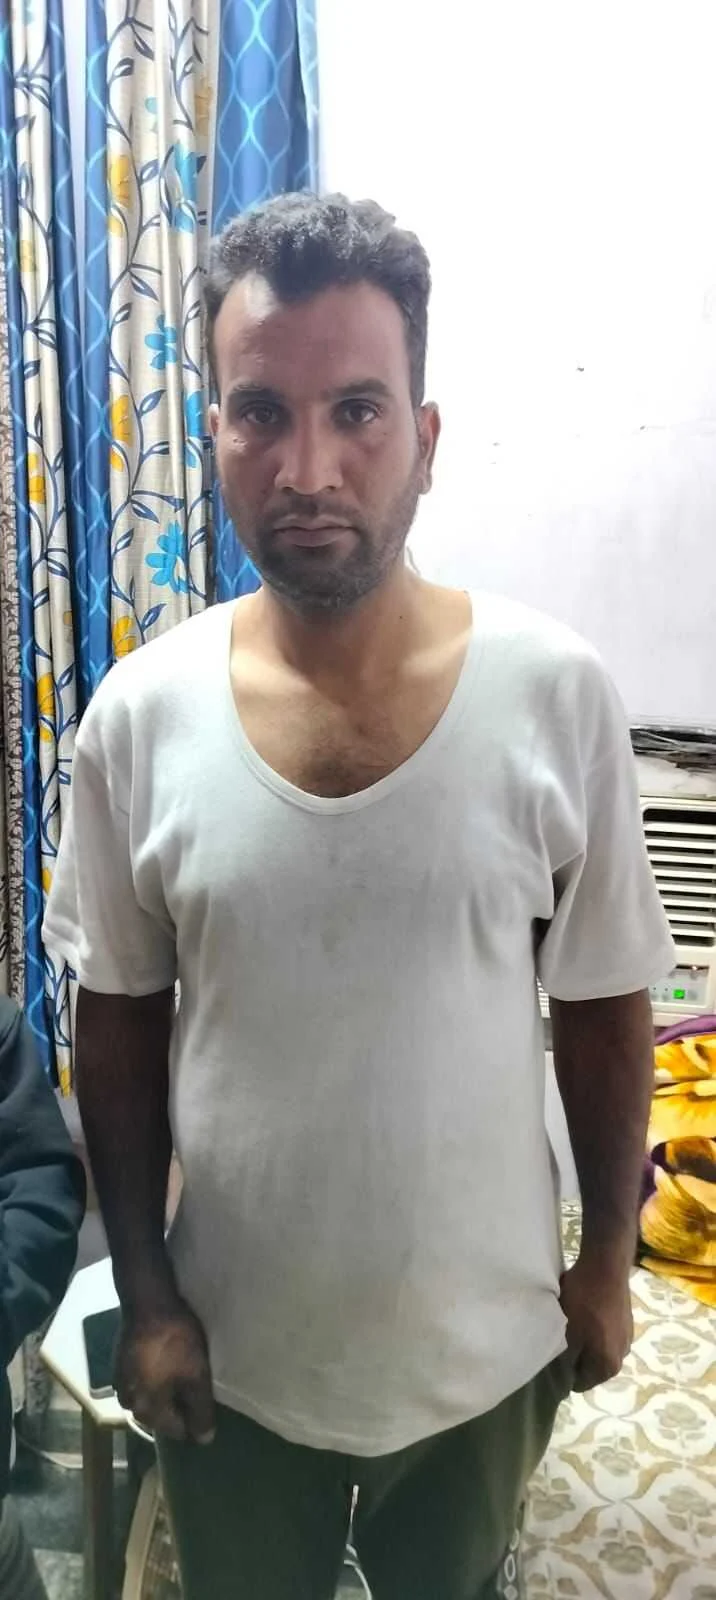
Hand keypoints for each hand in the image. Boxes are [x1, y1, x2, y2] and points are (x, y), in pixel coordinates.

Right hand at [115, 1297, 215, 1443]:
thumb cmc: (175, 1342)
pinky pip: (142, 1381)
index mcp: (147, 1412)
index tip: (205, 1396)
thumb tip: (204, 1441)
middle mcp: (129, 1404)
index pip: (178, 1431)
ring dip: (166, 1389)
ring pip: (151, 1397)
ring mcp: (120, 1384)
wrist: (147, 1302)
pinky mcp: (119, 1364)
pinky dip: (153, 1376)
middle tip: (195, 1380)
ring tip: (181, 1368)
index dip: (196, 1418)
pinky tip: (164, 1359)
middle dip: (179, 1403)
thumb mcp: (196, 1377)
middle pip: (162, 1415)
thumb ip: (201, 1413)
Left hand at [559, 1256, 632, 1391]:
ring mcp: (627, 1337)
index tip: (554, 1356)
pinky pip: (607, 1333)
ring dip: (587, 1341)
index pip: (582, 1383)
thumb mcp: (568, 1334)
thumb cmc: (584, 1301)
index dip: (565, 1373)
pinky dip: (596, 1328)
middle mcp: (622, 1356)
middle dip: (577, 1357)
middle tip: (562, 1339)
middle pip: (593, 1367)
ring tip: (572, 1323)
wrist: (606, 1265)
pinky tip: (586, 1312)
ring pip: (600, 1349)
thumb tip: (567, 1370)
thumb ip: (568, 1358)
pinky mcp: (627, 1319)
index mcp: (609, 1366)